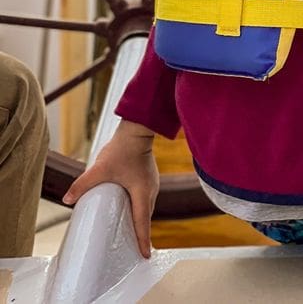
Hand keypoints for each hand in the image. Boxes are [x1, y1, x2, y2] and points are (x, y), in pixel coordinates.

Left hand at [63, 119, 159, 257]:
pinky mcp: (149, 177)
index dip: (143, 240)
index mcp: (142, 192)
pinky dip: (140, 208)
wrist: (137, 131)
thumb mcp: (100, 169)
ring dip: (141, 219)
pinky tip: (131, 209)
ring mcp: (152, 183)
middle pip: (146, 217)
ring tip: (133, 232)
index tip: (144, 254)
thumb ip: (82, 184)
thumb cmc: (122, 149)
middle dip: (142, 233)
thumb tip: (67, 199)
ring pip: (146, 207)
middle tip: (136, 248)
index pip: (143, 223)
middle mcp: (150, 190)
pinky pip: (145, 198)